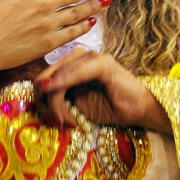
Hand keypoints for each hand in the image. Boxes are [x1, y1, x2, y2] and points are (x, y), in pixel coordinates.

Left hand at [33, 48, 170, 130]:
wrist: (142, 110)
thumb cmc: (112, 107)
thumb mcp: (77, 105)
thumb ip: (58, 97)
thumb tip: (37, 99)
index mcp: (71, 64)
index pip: (42, 78)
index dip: (40, 102)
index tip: (52, 122)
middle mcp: (78, 57)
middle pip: (42, 78)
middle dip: (44, 105)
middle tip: (57, 123)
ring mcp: (90, 57)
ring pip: (54, 80)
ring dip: (55, 106)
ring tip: (67, 122)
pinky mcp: (101, 64)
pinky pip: (71, 76)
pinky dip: (61, 92)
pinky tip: (66, 112)